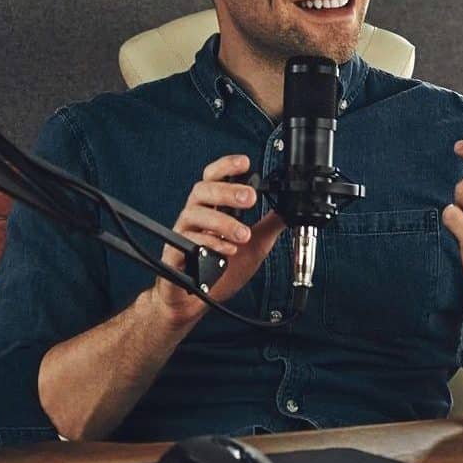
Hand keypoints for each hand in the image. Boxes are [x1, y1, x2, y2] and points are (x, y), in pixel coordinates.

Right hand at [146, 153, 284, 327]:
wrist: (196, 300)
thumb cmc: (221, 270)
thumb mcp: (255, 244)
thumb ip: (269, 224)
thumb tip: (288, 208)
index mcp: (212, 209)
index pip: (214, 178)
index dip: (226, 166)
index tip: (245, 162)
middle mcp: (195, 216)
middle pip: (203, 190)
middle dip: (227, 191)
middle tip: (250, 198)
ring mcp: (183, 234)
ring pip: (194, 214)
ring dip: (222, 222)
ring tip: (243, 235)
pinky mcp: (174, 254)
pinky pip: (187, 242)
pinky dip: (210, 244)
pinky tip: (227, 251)